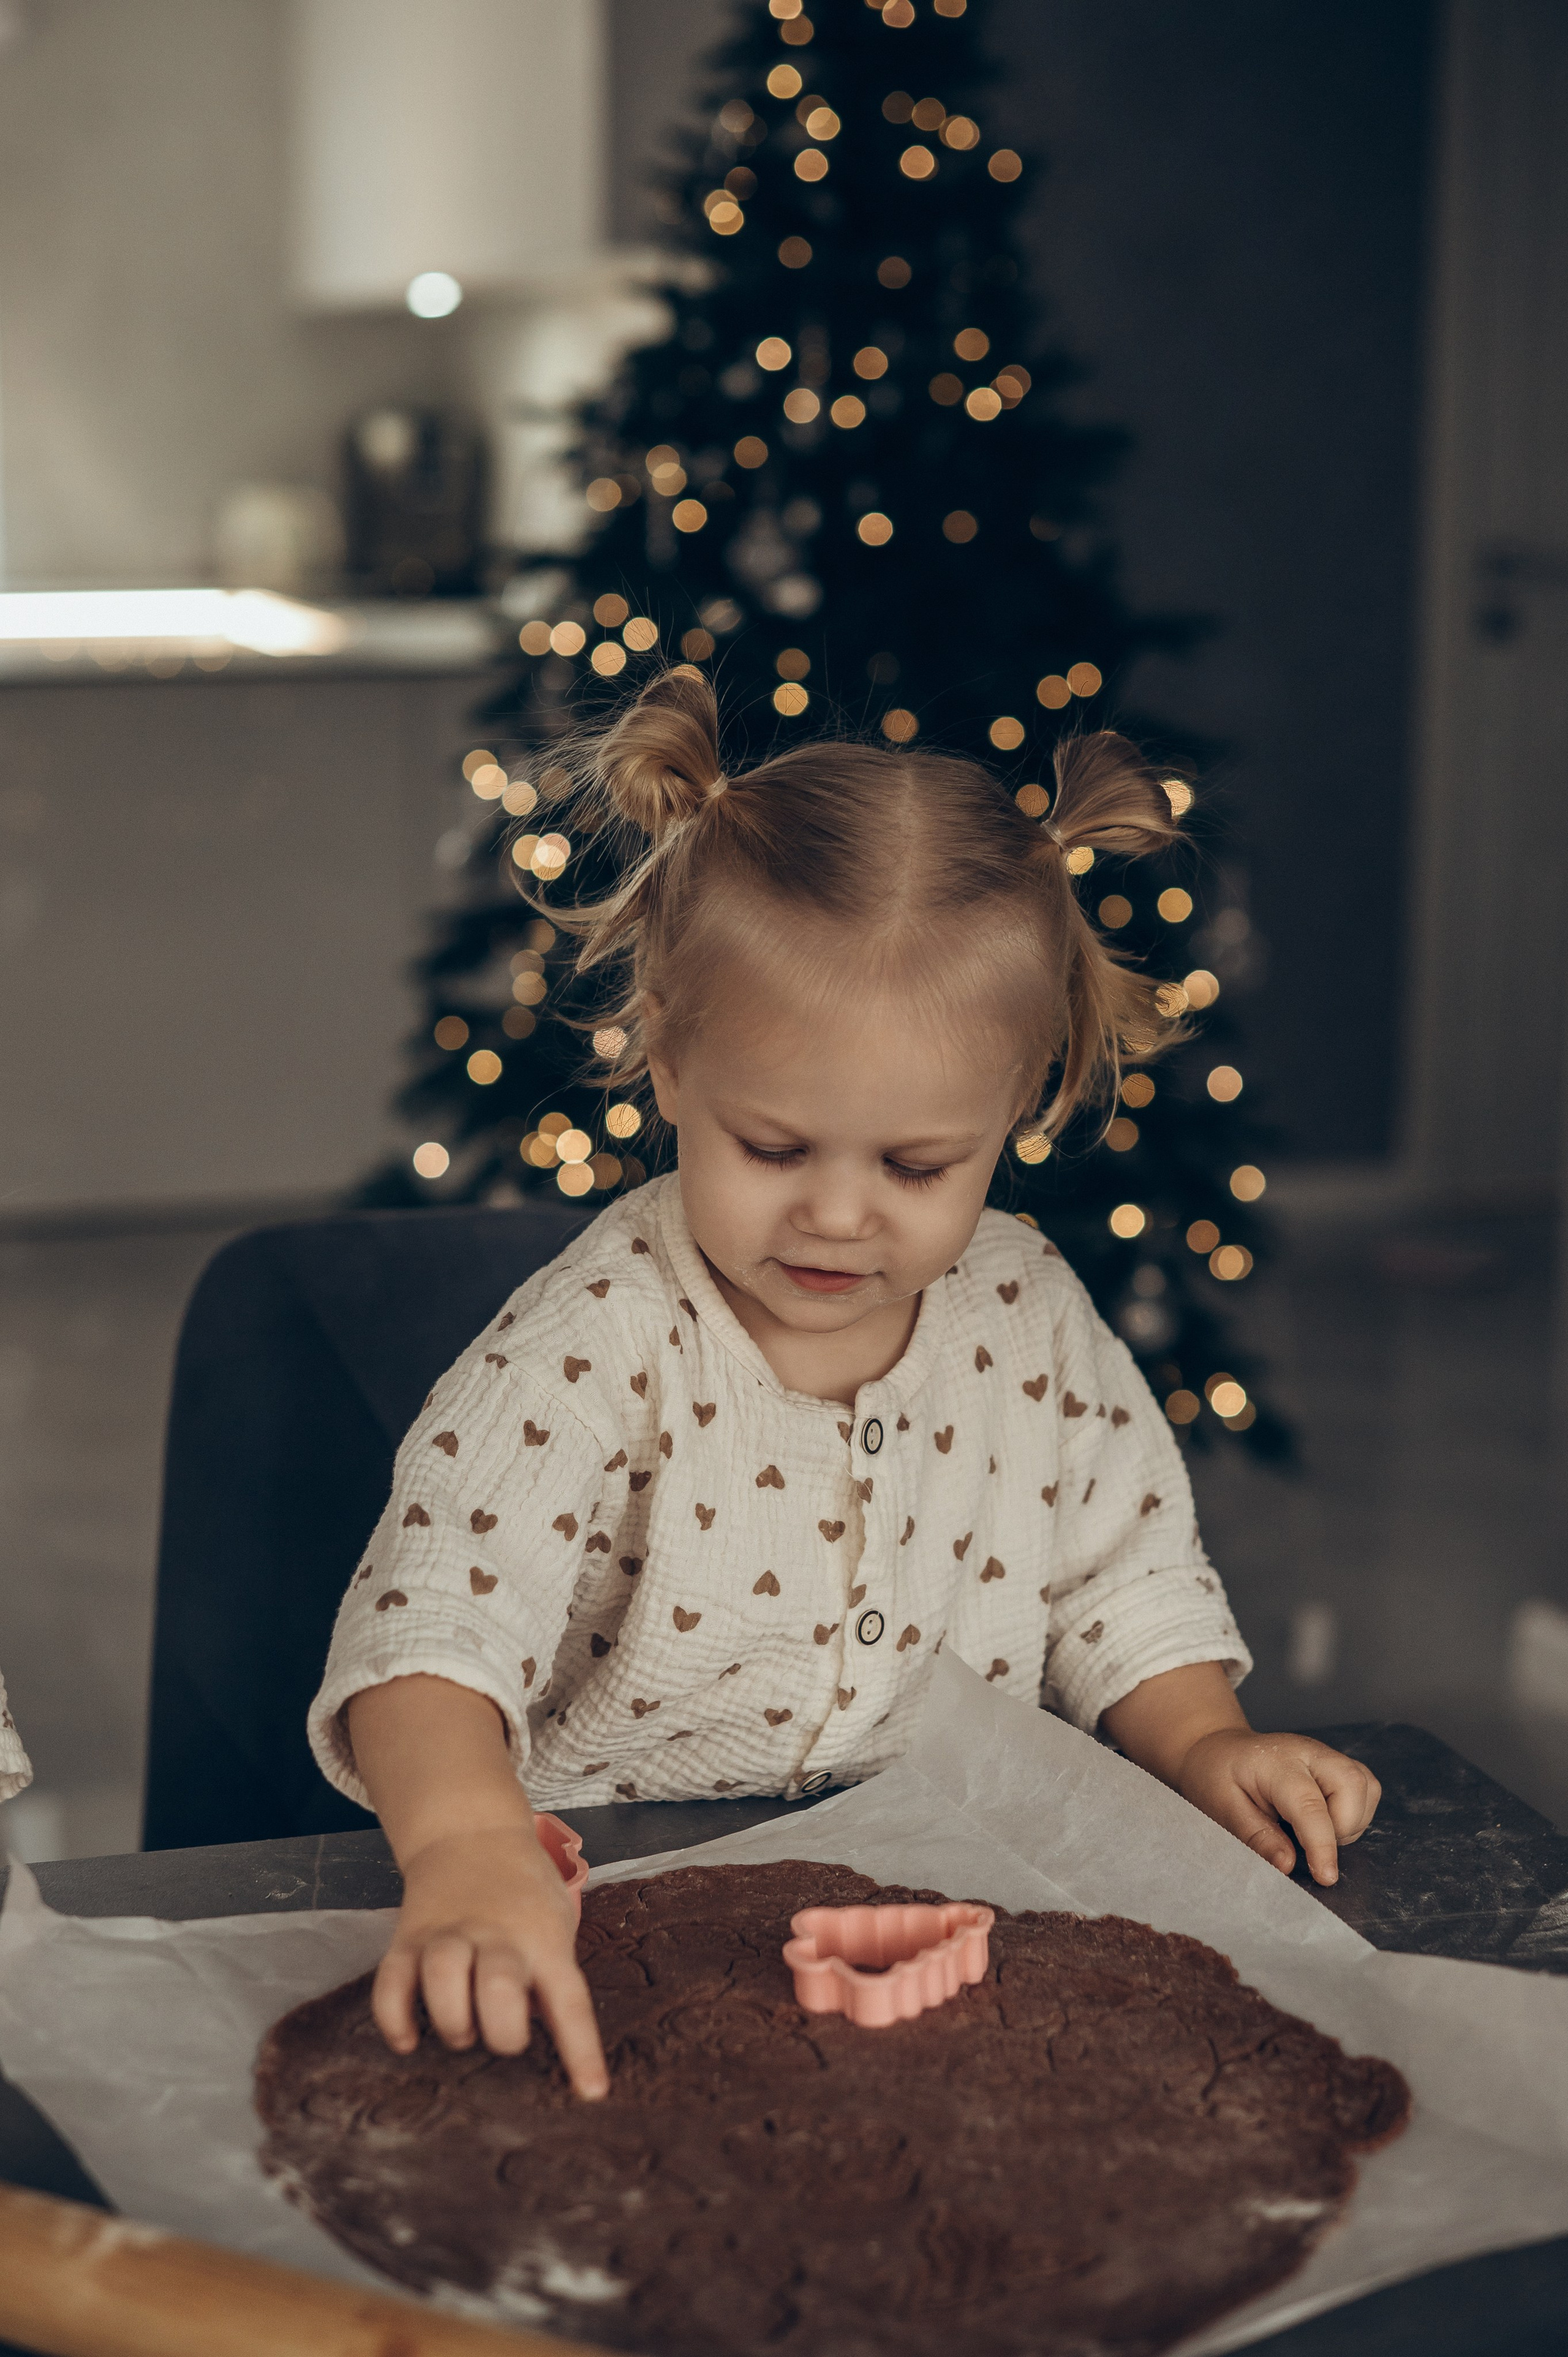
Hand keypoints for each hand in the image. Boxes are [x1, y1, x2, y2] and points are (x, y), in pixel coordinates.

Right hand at [372, 1821, 609, 2098]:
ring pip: (443, 1975)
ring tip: (460, 2033)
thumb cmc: (524, 1893)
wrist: (471, 1834)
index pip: (569, 1999)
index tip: (592, 2093)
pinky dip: (394, 2018)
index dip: (581, 2049)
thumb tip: (550, 2045)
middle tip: (502, 2039)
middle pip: (499, 1985)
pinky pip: (391, 1981)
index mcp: (544, 1940)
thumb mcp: (555, 1924)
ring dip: (451, 2020)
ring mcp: (449, 1935)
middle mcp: (497, 1937)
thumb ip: (551, 1977)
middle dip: (502, 2029)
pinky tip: (408, 2040)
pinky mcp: (408, 1939)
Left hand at [1175, 1728, 1380, 1885]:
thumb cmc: (1217, 1777)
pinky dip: (1355, 1813)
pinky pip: (1366, 1789)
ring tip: (1312, 1831)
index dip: (1321, 1844)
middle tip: (1310, 1845)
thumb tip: (1287, 1866)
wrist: (1220, 1751)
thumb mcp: (1222, 1808)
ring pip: (1366, 1787)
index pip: (1309, 1803)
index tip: (1326, 1877)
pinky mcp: (1337, 1766)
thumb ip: (1256, 1837)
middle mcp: (1309, 1753)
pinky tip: (1325, 1820)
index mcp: (1275, 1762)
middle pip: (1353, 1784)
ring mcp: (1326, 1756)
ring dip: (1351, 1821)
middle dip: (1344, 1827)